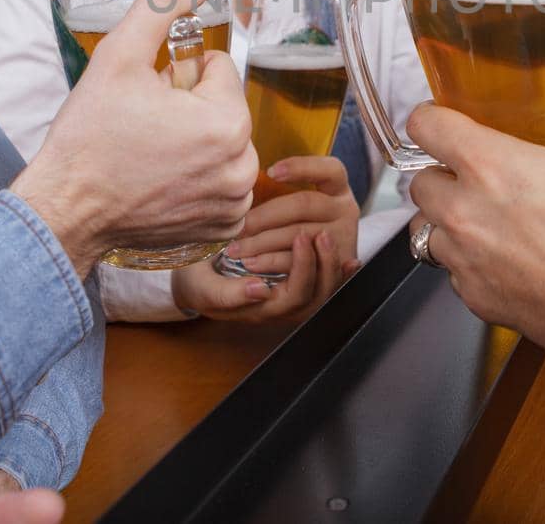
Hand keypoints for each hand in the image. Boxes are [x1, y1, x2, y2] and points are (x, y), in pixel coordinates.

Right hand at [12, 0, 257, 278]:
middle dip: (191, 109)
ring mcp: (233, 203)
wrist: (65, 210)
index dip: (179, 75)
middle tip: (145, 125)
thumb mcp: (117, 56)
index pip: (218, 69)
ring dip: (197, 144)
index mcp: (227, 121)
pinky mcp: (221, 229)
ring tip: (151, 154)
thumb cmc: (89, 138)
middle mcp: (241, 166)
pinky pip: (222, 186)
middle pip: (224, 109)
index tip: (150, 95)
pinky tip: (162, 182)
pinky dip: (200, 180)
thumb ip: (157, 10)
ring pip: (225, 146)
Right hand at [170, 230, 355, 323]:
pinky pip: (323, 287)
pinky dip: (338, 275)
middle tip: (319, 233)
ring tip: (328, 238)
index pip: (295, 296)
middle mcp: (282, 310)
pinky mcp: (295, 286)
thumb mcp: (204, 288)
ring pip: (324, 293)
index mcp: (260, 310)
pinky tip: (350, 261)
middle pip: (317, 297)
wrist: (195, 281)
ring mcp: (291, 300)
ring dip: (331, 267)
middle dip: (323, 265)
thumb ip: (229, 294)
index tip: (299, 237)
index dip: (303, 268)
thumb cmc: (197, 282)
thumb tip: (260, 290)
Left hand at [221, 156, 358, 273]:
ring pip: (299, 236)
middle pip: (304, 204)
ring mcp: (342, 239)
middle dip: (266, 215)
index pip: (329, 169)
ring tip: (237, 248)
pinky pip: (298, 262)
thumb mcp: (301, 205)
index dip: (301, 167)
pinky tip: (251, 262)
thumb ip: (281, 192)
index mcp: (338, 188)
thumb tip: (242, 183)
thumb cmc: (303, 226)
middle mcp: (345, 210)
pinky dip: (271, 262)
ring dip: (263, 242)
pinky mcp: (333, 267)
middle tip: (239, 225)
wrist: (324, 266)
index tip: (270, 172)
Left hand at [407, 94, 544, 357]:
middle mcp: (463, 212)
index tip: (443, 121)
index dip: (432, 118)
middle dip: (440, 175)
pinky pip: (454, 272)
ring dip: (447, 222)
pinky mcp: (476, 298)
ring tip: (483, 220)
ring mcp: (465, 260)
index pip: (425, 126)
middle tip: (473, 176)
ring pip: (428, 231)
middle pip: (419, 183)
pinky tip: (504, 260)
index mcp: (488, 165)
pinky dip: (469, 264)